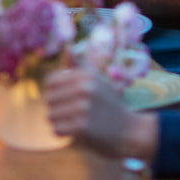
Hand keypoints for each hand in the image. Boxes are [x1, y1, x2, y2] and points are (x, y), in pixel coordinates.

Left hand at [44, 68, 158, 160]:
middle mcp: (85, 88)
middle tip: (74, 114)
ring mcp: (83, 107)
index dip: (56, 92)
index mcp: (87, 75)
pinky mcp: (82, 127)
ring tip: (76, 123)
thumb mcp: (98, 80)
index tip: (68, 99)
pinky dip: (64, 134)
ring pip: (51, 116)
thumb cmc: (109, 105)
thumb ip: (78, 66)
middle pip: (49, 99)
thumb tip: (67, 46)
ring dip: (60, 122)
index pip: (51, 82)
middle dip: (58, 109)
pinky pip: (56, 130)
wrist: (130, 131)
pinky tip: (76, 132)